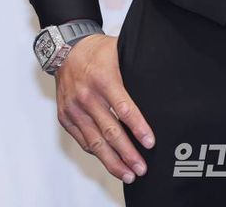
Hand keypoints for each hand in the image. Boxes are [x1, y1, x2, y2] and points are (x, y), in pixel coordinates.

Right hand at [55, 33, 155, 183]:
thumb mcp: (118, 52)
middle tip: (142, 168)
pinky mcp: (65, 118)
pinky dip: (97, 153)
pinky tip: (110, 162)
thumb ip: (134, 69)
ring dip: (113, 161)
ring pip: (95, 142)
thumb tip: (160, 80)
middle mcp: (87, 96)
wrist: (65, 51)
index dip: (138, 127)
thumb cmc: (97, 52)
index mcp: (103, 78)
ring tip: (128, 174)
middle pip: (110, 131)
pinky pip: (84, 140)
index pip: (124, 107)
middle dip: (127, 152)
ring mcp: (74, 109)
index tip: (150, 142)